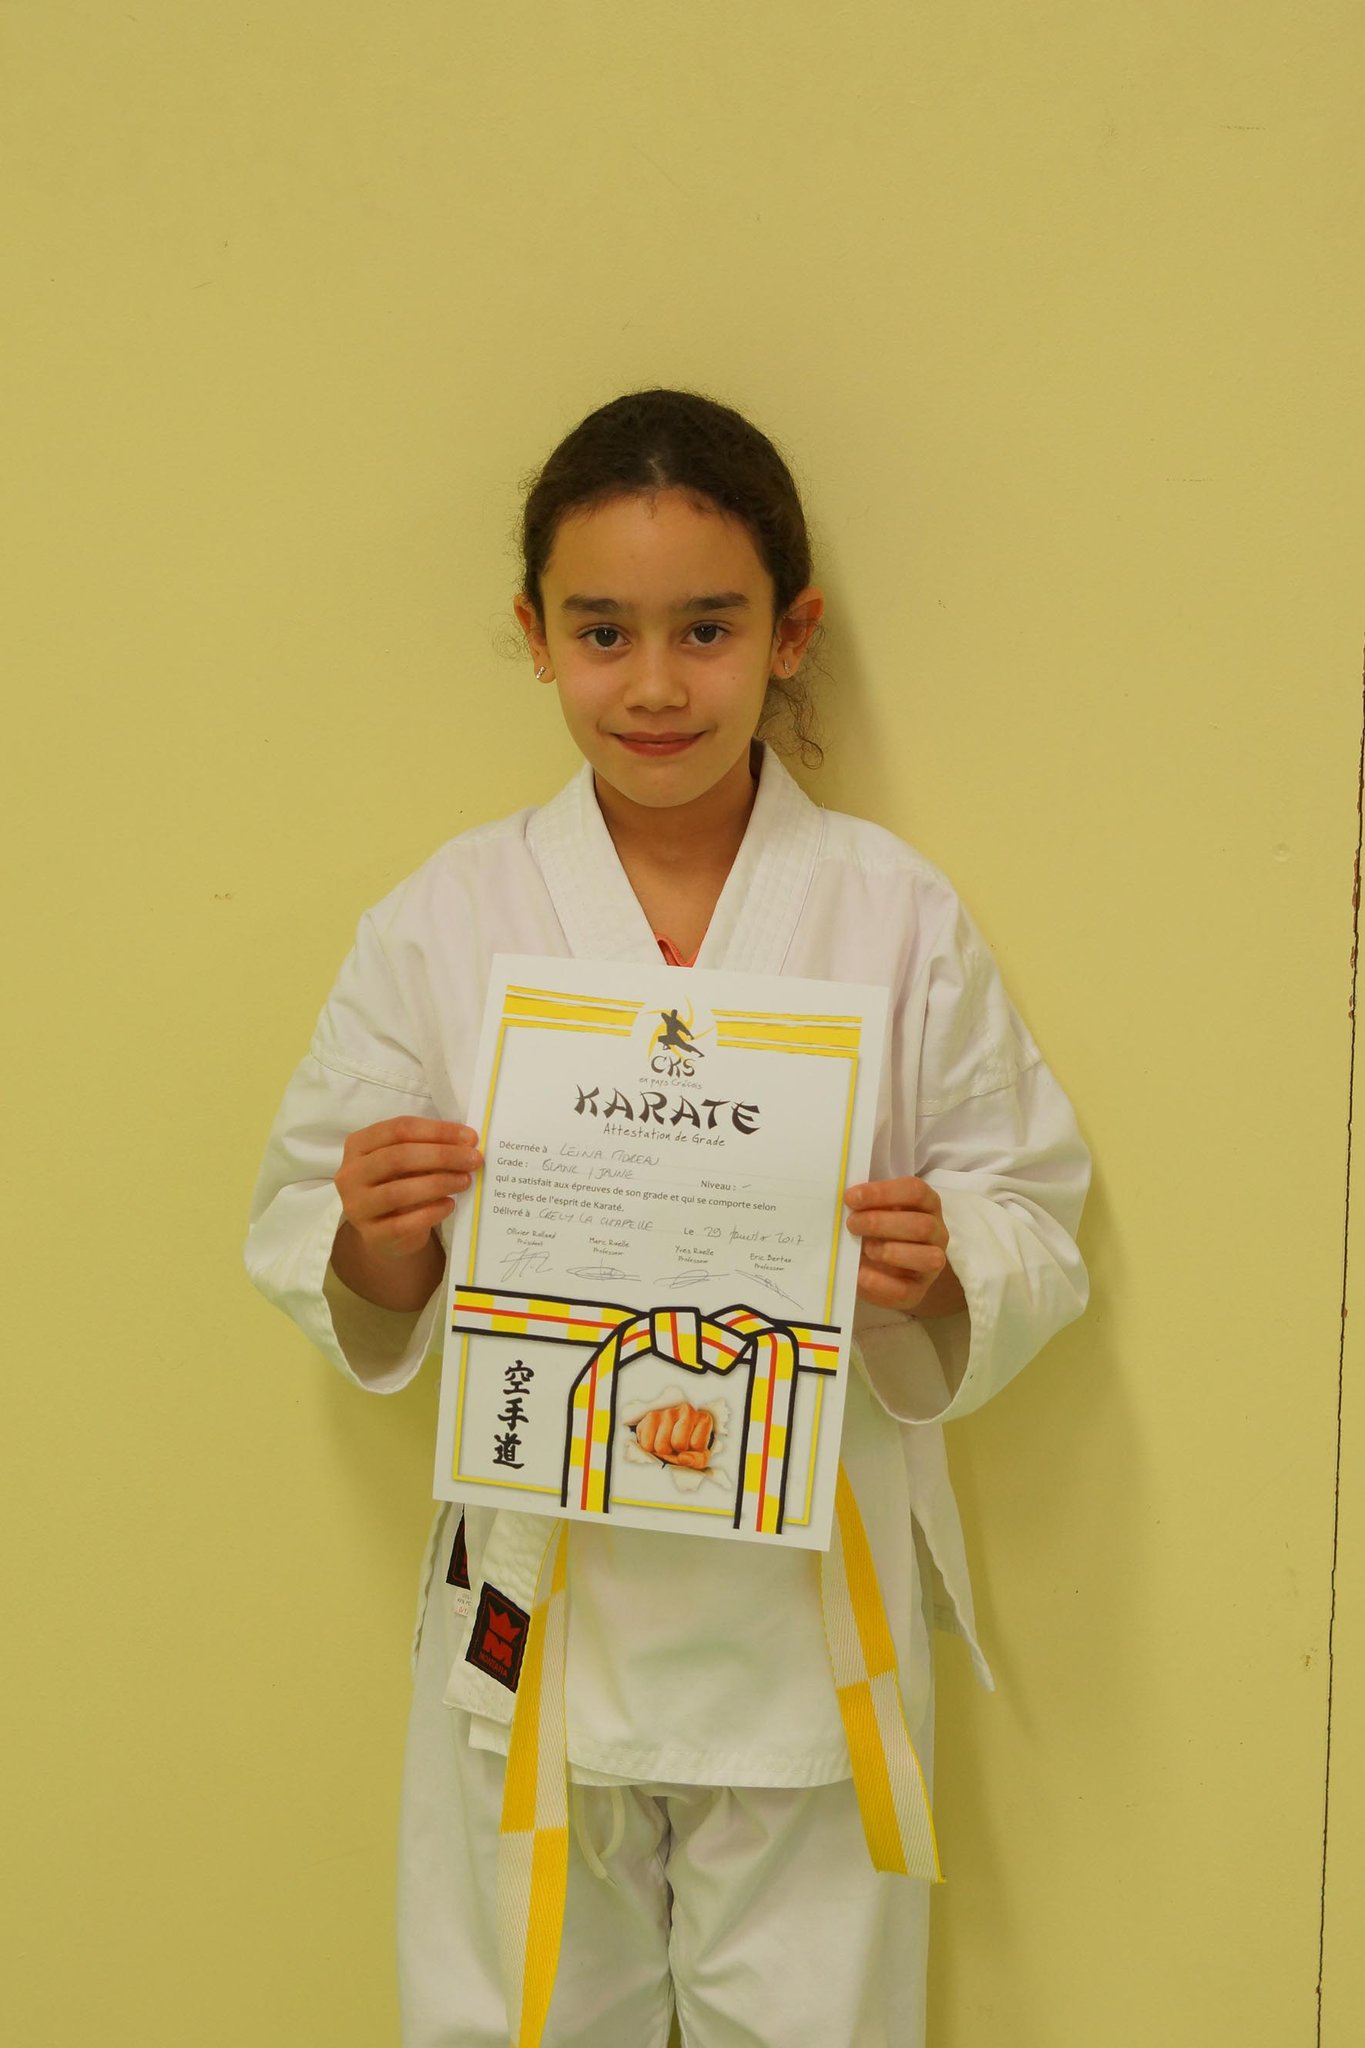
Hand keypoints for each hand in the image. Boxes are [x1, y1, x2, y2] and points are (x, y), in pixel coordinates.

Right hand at [334, 1116, 482, 1261]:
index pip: (399, 1129)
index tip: (469, 1137)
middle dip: (442, 1156)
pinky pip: (403, 1223)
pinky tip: (449, 1205)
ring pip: (399, 1191)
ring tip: (465, 1181)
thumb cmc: (401, 1185)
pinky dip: (431, 1212)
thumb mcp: (408, 1162)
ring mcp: (357, 1206)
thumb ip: (429, 1148)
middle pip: (398, 1157)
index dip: (437, 1131)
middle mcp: (350, 1174)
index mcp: (359, 1144)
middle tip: (473, 1159)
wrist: (388, 1233)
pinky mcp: (371, 1234)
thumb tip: (467, 1142)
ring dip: (439, 1183)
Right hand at [632, 1402, 715, 1468]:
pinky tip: (656, 1440)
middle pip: (678, 1443)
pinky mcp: (652, 1415)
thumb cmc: (688, 1448)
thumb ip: (697, 1460)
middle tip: (676, 1447)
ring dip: (662, 1451)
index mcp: (704, 1419)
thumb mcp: (699, 1457)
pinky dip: (650, 1448)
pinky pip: (647, 1443)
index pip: (697, 1445)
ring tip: (667, 1443)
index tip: (691, 1447)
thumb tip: (683, 1458)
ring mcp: (669, 1411)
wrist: (669, 1437)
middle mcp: (687, 1410)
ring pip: (661, 1445)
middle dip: (676, 1451)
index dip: (692, 1453)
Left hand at [844, 1176, 963, 1314]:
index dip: (883, 1192)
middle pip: (921, 1224)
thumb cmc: (876, 1230)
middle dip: (881, 1223)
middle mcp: (936, 1232)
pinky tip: (860, 1274)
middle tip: (852, 1224)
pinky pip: (906, 1290)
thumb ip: (865, 1204)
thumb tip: (846, 1201)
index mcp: (927, 1204)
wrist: (877, 1268)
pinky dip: (880, 1283)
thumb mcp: (874, 1210)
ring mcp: (932, 1262)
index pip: (915, 1191)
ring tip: (865, 1249)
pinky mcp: (918, 1290)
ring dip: (890, 1252)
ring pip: (928, 1257)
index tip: (851, 1198)